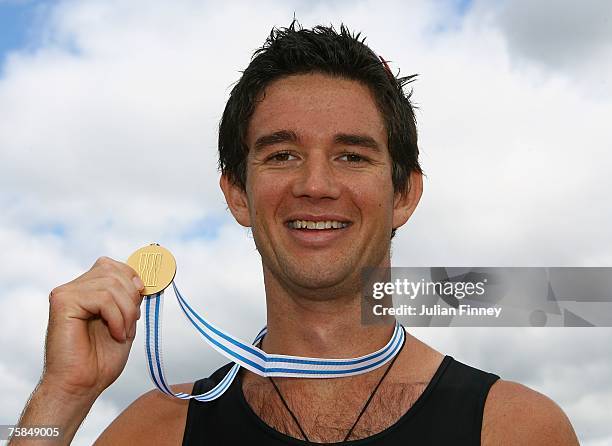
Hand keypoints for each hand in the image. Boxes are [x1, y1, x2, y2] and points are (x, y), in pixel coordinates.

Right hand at [42, 256, 144, 400]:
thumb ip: (130, 298)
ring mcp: (66, 293)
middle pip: (113, 271)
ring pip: (110, 284)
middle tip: (131, 322)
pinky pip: (102, 298)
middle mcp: (74, 288)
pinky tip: (115, 334)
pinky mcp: (62, 302)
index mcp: (87, 290)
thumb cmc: (101, 359)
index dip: (133, 277)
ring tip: (122, 333)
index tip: (143, 296)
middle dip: (131, 296)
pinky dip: (116, 317)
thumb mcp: (125, 321)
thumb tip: (144, 278)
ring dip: (126, 311)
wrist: (81, 385)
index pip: (112, 266)